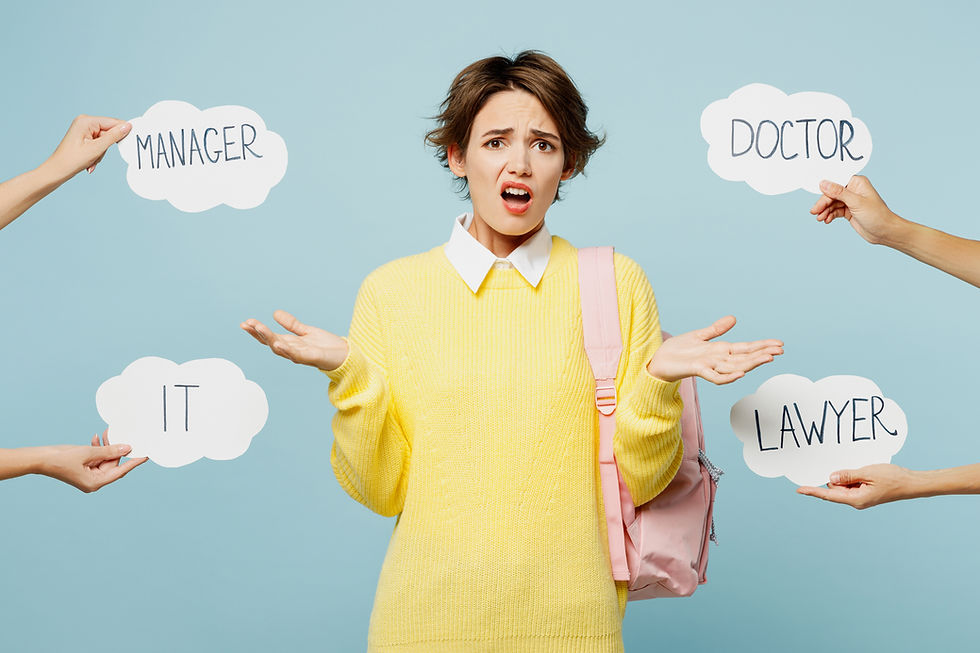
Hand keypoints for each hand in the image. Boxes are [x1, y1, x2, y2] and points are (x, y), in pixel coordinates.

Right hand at [40, 430, 147, 492]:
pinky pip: (97, 457)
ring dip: (107, 446)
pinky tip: (97, 438)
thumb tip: (126, 448)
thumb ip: (109, 451)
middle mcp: (94, 481)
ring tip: (106, 433)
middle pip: (113, 464)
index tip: (146, 455)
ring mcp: (89, 474)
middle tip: (120, 434)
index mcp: (95, 483)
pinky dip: (98, 448)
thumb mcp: (88, 453)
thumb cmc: (61, 459)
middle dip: (116, 449)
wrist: (40, 458)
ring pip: (105, 459)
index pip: (120, 471)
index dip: (134, 462)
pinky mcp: (84, 467)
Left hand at [44, 114, 131, 178]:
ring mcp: (84, 129)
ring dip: (101, 153)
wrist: (58, 170)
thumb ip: (114, 136)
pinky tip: (90, 161)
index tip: (128, 143)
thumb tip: (127, 126)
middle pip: (109, 132)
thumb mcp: (97, 148)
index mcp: (86, 121)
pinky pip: (99, 143)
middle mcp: (85, 122)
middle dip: (107, 147)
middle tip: (98, 155)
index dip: (121, 133)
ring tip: (91, 160)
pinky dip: (97, 153)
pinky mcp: (85, 136)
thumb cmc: (72, 159)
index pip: (113, 122)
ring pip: (105, 140)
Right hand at [241, 310, 349, 371]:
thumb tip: (275, 313)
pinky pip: (297, 354)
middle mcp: (292, 351)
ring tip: (259, 329)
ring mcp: (301, 355)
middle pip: (271, 342)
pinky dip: (287, 349)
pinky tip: (278, 343)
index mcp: (290, 343)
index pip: (269, 337)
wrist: (345, 355)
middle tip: (247, 324)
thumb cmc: (326, 346)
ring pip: (281, 348)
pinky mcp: (312, 358)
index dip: (257, 331)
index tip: (245, 323)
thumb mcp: (306, 331)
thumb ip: (291, 324)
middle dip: (259, 333)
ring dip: (269, 338)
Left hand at [646, 316, 782, 384]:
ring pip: (735, 366)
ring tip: (768, 358)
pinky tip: (741, 374)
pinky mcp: (698, 370)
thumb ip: (717, 329)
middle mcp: (718, 359)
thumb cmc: (677, 350)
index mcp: (721, 351)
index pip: (746, 348)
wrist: (658, 360)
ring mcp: (709, 366)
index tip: (779, 344)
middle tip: (780, 351)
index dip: (762, 346)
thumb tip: (733, 319)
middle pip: (745, 358)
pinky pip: (716, 376)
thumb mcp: (699, 335)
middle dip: (762, 354)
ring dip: (752, 363)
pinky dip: (728, 376)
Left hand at [797, 464, 911, 508]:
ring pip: (843, 485)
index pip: (829, 495)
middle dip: (838, 477)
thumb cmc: (892, 478)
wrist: (911, 483)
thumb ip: (847, 476)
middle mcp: (856, 501)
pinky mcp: (864, 493)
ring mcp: (860, 497)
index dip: (813, 491)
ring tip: (866, 472)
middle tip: (857, 470)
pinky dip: (853, 477)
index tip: (799, 490)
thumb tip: (830, 479)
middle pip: (836, 488)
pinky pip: (852, 484)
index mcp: (856, 499)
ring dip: (848, 477)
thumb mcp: (867, 473)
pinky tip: (864, 472)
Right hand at [809, 175, 901, 245]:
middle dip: (823, 203)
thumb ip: (838, 192)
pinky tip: (826, 220)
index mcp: (857, 183)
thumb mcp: (856, 202)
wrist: (884, 232)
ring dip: (825, 211)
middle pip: (831, 194)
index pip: (836, 183)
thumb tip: (823, 183)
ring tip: (820, 218)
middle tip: (815, 212)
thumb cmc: (877, 215)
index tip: (816, 197)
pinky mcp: (848, 211)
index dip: (825, 189)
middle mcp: (853, 190)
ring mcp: (850, 201)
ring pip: (831, 204)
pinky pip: (834, 211)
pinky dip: (829, 215)